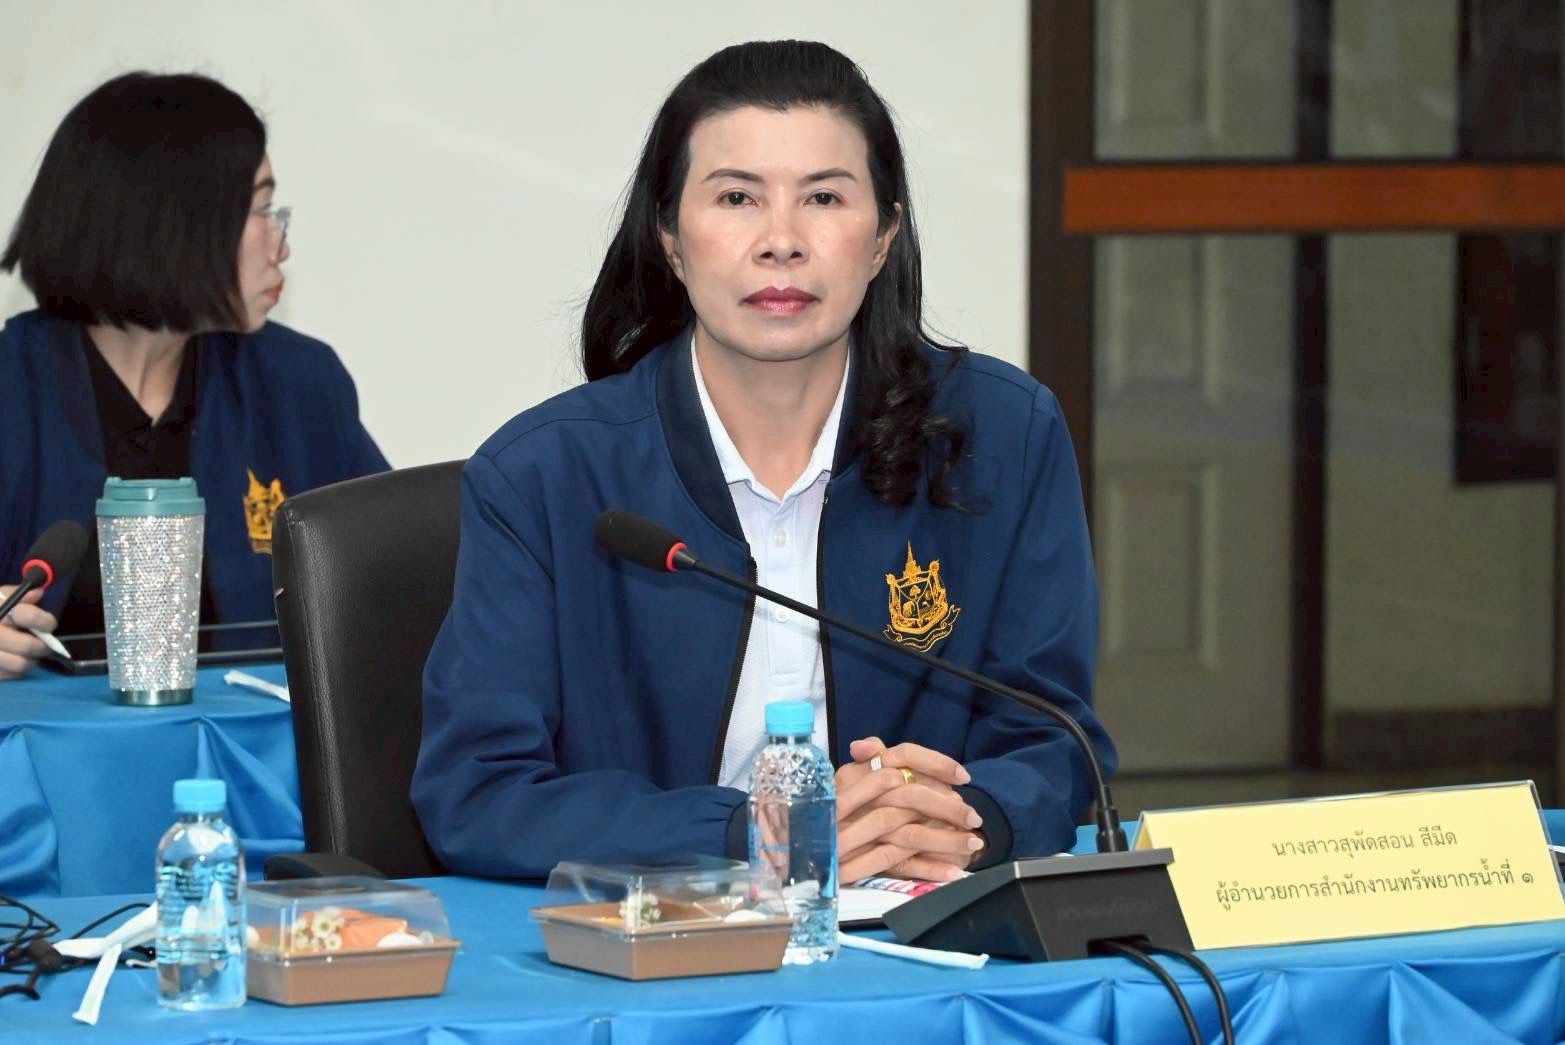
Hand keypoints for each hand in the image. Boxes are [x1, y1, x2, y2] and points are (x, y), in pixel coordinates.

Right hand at [0, 586, 56, 680]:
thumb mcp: (3, 596)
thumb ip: (21, 594)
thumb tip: (37, 593)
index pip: (28, 616)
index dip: (44, 621)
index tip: (48, 625)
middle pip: (27, 646)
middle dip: (42, 646)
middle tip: (46, 644)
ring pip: (21, 664)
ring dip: (31, 659)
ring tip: (29, 653)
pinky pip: (11, 675)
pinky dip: (17, 670)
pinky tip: (14, 659)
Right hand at [835, 736, 984, 882]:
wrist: (796, 854)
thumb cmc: (823, 814)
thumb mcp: (840, 783)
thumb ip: (863, 762)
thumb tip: (871, 745)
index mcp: (852, 774)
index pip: (901, 757)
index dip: (936, 763)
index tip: (964, 775)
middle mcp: (853, 800)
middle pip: (911, 796)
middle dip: (948, 807)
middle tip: (974, 816)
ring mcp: (854, 834)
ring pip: (912, 833)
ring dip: (947, 839)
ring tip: (973, 844)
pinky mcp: (855, 865)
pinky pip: (900, 865)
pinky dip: (929, 868)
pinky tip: (952, 871)